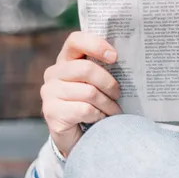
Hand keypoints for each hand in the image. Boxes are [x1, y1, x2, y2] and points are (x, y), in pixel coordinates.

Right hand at [41, 32, 121, 156]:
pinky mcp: (51, 112)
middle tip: (118, 94)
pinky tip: (100, 119)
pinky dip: (99, 115)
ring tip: (113, 111)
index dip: (96, 45)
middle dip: (109, 83)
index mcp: (65, 60)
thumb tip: (129, 58)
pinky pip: (85, 109)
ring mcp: (49, 92)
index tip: (114, 57)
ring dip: (107, 104)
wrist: (78, 137)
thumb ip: (103, 68)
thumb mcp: (97, 83)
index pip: (75, 40)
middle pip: (86, 69)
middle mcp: (53, 73)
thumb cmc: (92, 104)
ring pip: (89, 92)